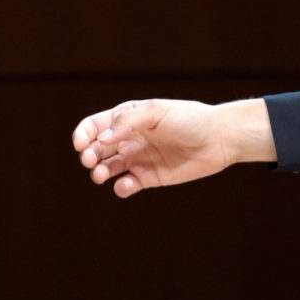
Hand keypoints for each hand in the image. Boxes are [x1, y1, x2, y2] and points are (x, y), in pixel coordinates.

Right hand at [72, 98, 273, 198]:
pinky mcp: (149, 177)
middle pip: (96, 149)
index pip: (94, 126)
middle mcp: (129, 138)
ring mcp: (138, 158)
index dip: (82, 135)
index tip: (81, 144)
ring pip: (107, 168)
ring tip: (102, 175)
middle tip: (91, 161)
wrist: (218, 139)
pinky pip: (126, 185)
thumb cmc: (189, 119)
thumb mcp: (156, 112)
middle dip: (88, 155)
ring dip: (99, 173)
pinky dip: (120, 187)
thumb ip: (127, 122)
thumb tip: (101, 139)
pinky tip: (127, 184)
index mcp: (127, 118)